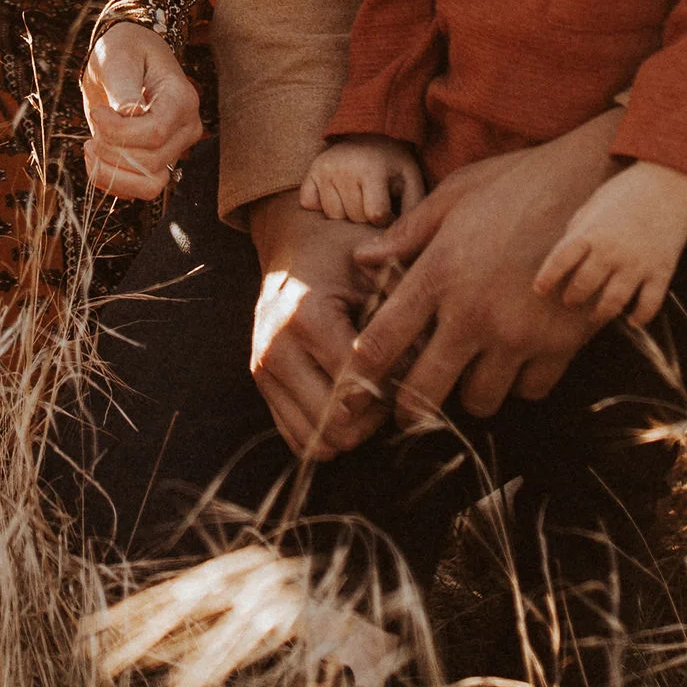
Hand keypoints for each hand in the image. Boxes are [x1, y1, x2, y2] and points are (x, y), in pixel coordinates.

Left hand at [79, 20, 202, 202]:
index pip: (155, 133)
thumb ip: (123, 87)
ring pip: (150, 185)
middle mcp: (186, 128)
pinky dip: (112, 181)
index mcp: (182, 99)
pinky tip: (95, 157)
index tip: (97, 112)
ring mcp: (175, 149)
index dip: (119, 131)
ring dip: (112, 174)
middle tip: (93, 123)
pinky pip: (139, 190)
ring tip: (90, 147)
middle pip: (151, 162)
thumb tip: (126, 114)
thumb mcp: (118, 58)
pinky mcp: (158, 163)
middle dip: (110, 150)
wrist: (127, 57)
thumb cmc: (124, 50)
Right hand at [245, 190, 388, 458]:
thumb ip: (404, 318)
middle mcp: (277, 349)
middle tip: (394, 385)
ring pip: (318, 442)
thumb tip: (424, 369)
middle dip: (374, 415)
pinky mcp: (261, 385)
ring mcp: (263, 370)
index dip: (394, 386)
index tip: (410, 365)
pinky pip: (298, 438)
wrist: (296, 244)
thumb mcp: (380, 272)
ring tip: (371, 393)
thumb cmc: (346, 255)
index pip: (358, 387)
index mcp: (307, 317)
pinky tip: (348, 400)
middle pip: (338, 425)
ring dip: (353, 428)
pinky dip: (328, 431)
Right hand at [298, 136, 425, 226]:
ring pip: (332, 216)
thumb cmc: (394, 166)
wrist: (370, 134)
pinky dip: (321, 206)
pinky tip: (337, 195)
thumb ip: (412, 210)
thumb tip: (401, 239)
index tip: (390, 211)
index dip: (385, 220)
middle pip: (353, 218)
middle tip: (373, 201)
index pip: (375, 215)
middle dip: (366, 218)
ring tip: (357, 197)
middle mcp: (344, 169)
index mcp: (372, 170)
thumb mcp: (411, 181)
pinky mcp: (310, 172)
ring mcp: (324, 170)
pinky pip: (308, 205)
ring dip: (345, 215)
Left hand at [350, 120, 621, 425]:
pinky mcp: (561, 344)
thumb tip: (362, 259)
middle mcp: (474, 312)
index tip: (359, 383)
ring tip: (469, 372)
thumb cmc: (518, 182)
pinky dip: (519, 382)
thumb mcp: (455, 195)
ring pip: (481, 399)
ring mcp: (519, 333)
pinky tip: (515, 360)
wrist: (596, 181)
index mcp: (440, 273)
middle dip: (412, 407)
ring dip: (470, 391)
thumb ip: (408, 234)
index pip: (384, 340)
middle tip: (408, 408)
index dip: (364, 370)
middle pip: (426, 390)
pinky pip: (530, 390)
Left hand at [533, 159, 686, 325]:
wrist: (669, 182)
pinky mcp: (661, 271)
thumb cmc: (627, 192)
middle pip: (584, 285)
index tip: (539, 289)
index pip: (560, 259)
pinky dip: (639, 317)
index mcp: (591, 231)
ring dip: (600, 314)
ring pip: (613, 302)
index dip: (547, 277)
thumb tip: (564, 255)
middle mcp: (611, 250)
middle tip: (570, 301)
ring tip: (594, 316)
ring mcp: (637, 263)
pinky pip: (648, 304)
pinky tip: (631, 319)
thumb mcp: (594, 205)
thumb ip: (578, 230)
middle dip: (573, 297)